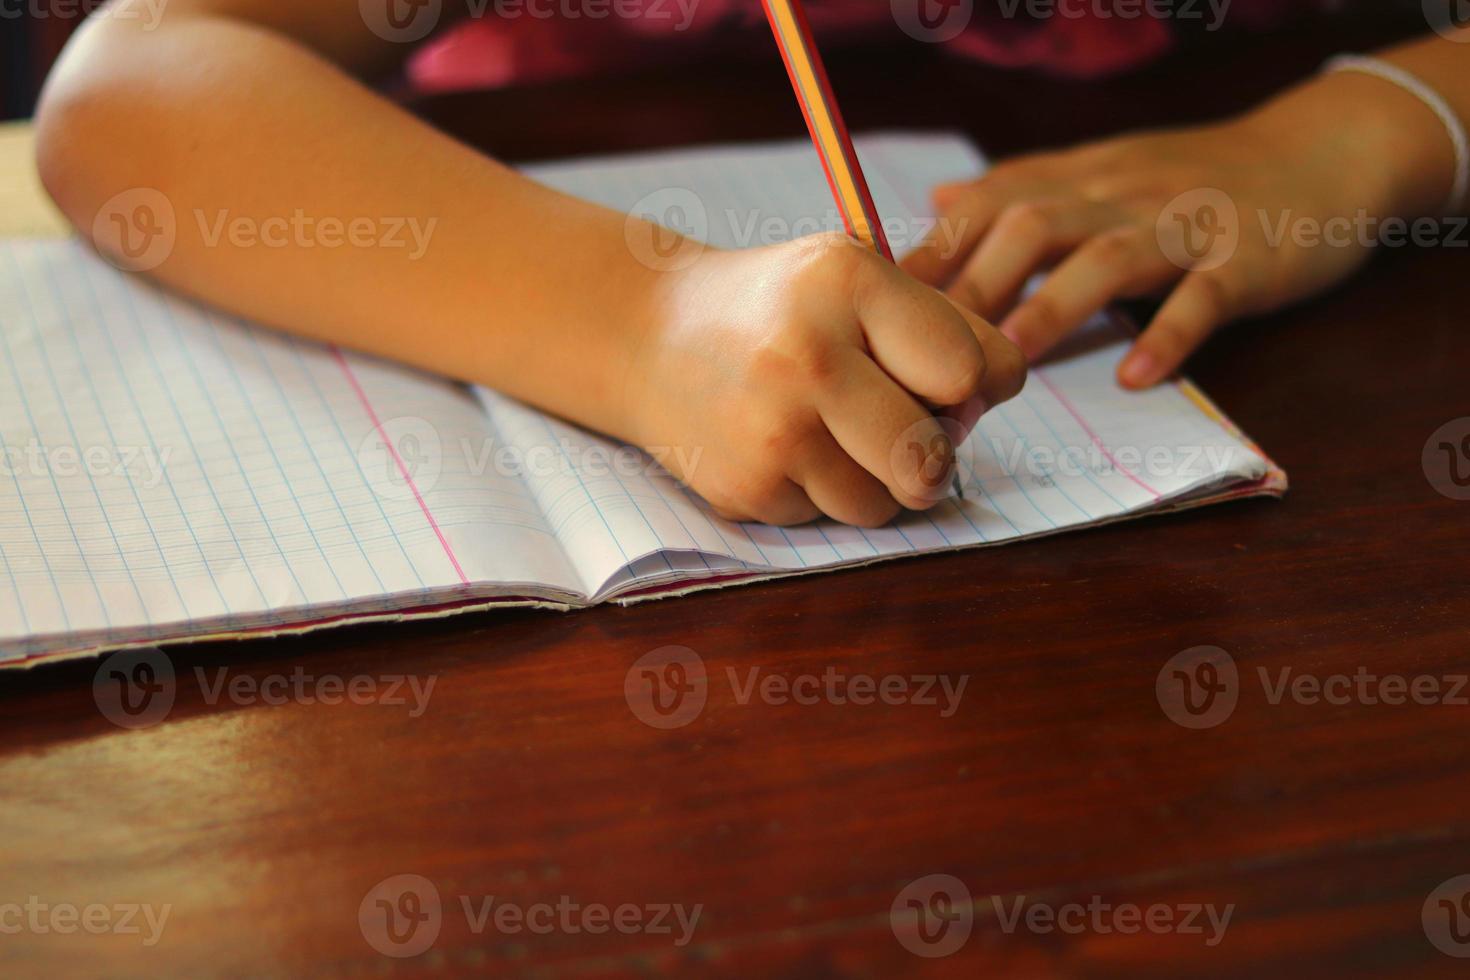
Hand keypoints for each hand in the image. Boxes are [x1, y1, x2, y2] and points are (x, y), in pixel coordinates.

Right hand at [630, 233, 1025, 525]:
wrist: (649, 335)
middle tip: (900, 427)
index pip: (968, 370)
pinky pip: (826, 519)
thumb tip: (990, 405)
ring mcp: (770, 430)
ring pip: (884, 503)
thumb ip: (945, 330)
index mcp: (847, 283)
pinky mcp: (743, 488)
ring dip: (874, 479)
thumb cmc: (782, 308)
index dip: (967, 383)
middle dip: (930, 453)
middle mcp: (806, 356)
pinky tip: (781, 446)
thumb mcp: (858, 278)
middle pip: (930, 456)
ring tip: (829, 428)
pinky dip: (818, 492)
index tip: (933, 374)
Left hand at [901, 107, 1398, 387]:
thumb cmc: (1194, 179)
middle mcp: (1122, 195)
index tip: (878, 301)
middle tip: (928, 351)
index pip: (992, 203)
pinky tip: (1134, 375)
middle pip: (1035, 226)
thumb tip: (936, 204)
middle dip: (977, 285)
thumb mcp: (1103, 171)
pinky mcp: (1247, 260)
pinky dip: (1168, 335)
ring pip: (1109, 258)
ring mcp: (1185, 226)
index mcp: (1083, 179)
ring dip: (1053, 309)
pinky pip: (1204, 297)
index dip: (934, 250)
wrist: (1321, 155)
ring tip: (1009, 362)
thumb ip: (1024, 190)